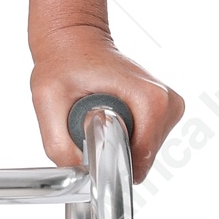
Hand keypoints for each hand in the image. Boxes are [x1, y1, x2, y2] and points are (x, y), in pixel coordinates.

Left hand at [29, 26, 183, 186]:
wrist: (74, 40)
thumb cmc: (63, 63)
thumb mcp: (48, 102)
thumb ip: (60, 146)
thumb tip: (80, 177)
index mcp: (149, 99)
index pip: (139, 158)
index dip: (110, 162)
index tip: (90, 145)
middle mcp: (167, 102)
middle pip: (142, 157)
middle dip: (113, 151)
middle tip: (89, 125)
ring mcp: (170, 106)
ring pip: (144, 152)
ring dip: (118, 143)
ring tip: (99, 117)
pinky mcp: (165, 110)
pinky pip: (145, 142)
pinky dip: (125, 136)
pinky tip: (110, 117)